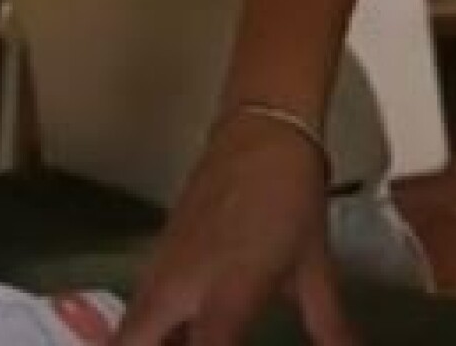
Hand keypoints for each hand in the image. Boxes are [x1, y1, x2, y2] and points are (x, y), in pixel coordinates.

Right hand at [114, 110, 353, 345]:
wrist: (261, 131)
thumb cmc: (292, 197)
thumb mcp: (314, 265)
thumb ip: (327, 324)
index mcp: (226, 293)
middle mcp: (181, 287)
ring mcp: (161, 269)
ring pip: (128, 332)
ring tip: (175, 344)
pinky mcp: (154, 256)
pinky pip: (135, 310)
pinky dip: (141, 336)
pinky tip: (168, 340)